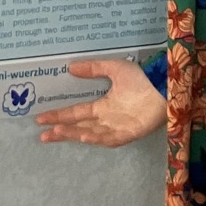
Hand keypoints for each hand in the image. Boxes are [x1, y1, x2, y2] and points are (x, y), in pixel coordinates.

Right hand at [37, 59, 166, 147]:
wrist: (164, 85)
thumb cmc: (142, 78)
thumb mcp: (114, 68)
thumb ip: (93, 68)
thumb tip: (70, 67)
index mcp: (104, 106)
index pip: (76, 113)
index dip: (59, 115)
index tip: (41, 118)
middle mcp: (108, 119)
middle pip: (79, 127)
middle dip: (61, 131)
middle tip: (42, 135)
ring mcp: (118, 127)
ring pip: (91, 134)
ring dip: (74, 134)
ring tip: (57, 133)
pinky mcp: (129, 133)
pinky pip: (110, 138)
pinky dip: (97, 138)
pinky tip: (84, 136)